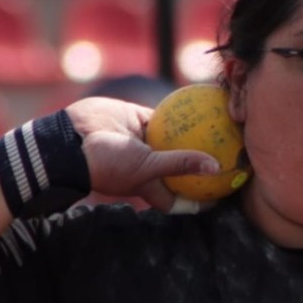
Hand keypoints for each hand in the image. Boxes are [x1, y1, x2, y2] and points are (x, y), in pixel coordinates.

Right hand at [65, 97, 219, 210]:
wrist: (71, 139)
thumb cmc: (108, 163)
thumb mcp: (147, 167)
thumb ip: (180, 164)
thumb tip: (216, 168)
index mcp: (152, 187)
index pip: (182, 199)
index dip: (202, 200)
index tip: (224, 195)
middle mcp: (151, 166)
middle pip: (182, 167)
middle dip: (204, 163)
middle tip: (231, 155)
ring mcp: (145, 143)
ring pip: (176, 139)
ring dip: (195, 133)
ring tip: (222, 127)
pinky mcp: (138, 120)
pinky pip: (164, 116)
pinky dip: (179, 111)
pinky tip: (201, 102)